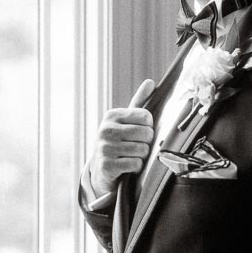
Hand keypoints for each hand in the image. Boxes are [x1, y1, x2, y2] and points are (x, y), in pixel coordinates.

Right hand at [89, 79, 155, 197]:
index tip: (138, 133)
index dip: (148, 127)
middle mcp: (106, 129)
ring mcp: (105, 148)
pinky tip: (127, 166)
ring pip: (143, 150)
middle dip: (146, 143)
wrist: (100, 170)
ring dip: (141, 156)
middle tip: (135, 147)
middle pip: (147, 134)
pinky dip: (136, 168)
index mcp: (112, 115)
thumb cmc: (118, 142)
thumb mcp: (125, 121)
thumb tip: (150, 82)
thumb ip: (139, 102)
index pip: (147, 117)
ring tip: (130, 156)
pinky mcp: (107, 166)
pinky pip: (136, 164)